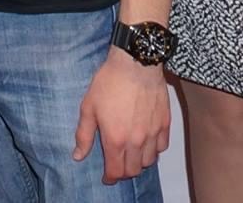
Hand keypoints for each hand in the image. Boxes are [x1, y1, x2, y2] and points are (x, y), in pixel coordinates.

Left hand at [74, 50, 170, 182]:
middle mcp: (136, 141)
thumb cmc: (109, 83)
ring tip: (131, 154)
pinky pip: (162, 147)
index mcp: (115, 139)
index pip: (115, 171)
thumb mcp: (88, 108)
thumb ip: (83, 135)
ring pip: (149, 161)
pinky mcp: (164, 123)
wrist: (135, 64)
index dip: (110, 178)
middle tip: (117, 165)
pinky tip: (146, 142)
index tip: (107, 177)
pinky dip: (154, 150)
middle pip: (133, 170)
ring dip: (139, 162)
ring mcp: (152, 133)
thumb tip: (78, 156)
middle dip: (123, 172)